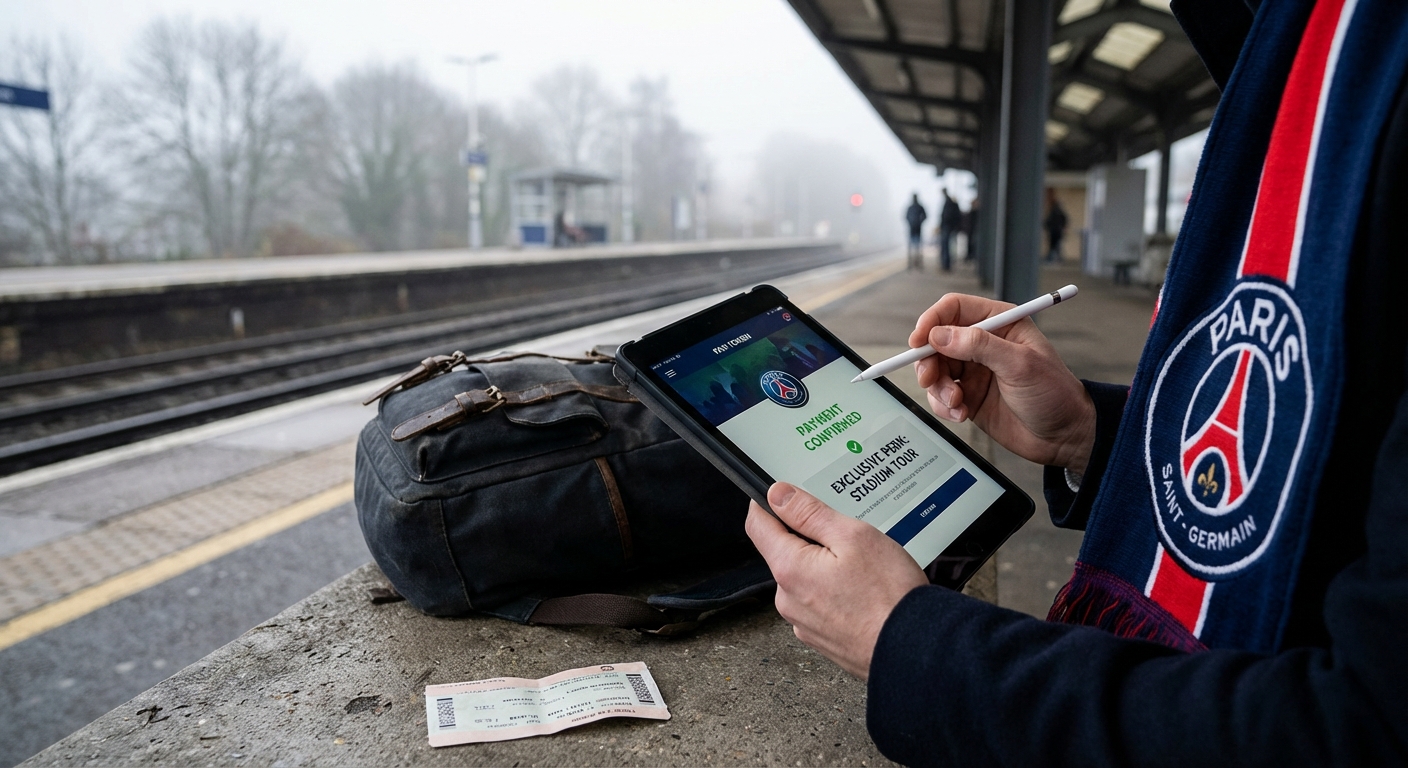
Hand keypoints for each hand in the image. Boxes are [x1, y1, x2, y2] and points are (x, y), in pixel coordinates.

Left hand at [745, 483, 926, 679]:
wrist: (915, 649)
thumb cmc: (889, 595)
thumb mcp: (853, 536)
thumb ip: (809, 513)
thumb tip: (778, 495)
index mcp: (790, 569)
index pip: (757, 525)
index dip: (767, 503)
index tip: (781, 494)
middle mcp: (788, 599)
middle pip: (783, 552)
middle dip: (808, 537)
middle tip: (845, 534)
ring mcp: (803, 622)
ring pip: (803, 578)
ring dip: (823, 565)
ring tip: (862, 567)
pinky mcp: (821, 636)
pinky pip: (818, 602)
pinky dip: (834, 591)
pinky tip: (862, 590)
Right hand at [909, 293, 1095, 473]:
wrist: (1063, 437)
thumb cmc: (1054, 394)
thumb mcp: (1020, 365)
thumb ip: (980, 346)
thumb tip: (940, 335)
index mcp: (1000, 324)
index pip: (954, 309)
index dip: (932, 321)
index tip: (919, 341)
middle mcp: (983, 343)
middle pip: (936, 340)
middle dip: (929, 361)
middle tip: (931, 379)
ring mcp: (974, 370)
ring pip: (935, 369)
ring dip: (938, 388)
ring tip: (956, 403)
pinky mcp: (968, 395)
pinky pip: (941, 395)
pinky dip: (944, 406)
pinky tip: (962, 414)